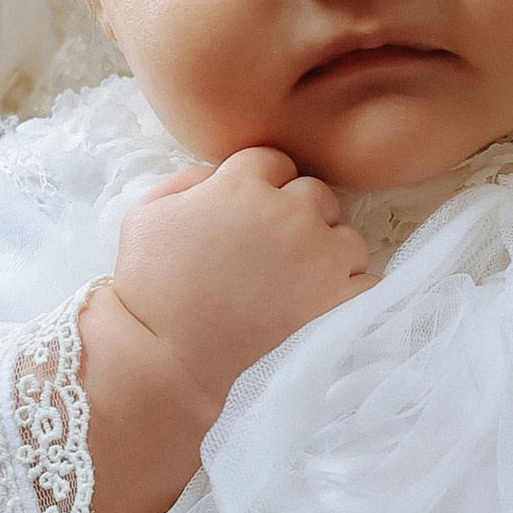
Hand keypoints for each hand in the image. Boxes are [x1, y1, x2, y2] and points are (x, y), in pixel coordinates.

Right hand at [112, 148, 369, 413]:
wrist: (166, 351)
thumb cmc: (147, 283)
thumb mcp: (146, 212)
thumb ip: (188, 178)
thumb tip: (220, 174)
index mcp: (242, 185)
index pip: (273, 160)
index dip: (260, 183)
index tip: (246, 211)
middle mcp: (287, 212)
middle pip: (315, 191)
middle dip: (297, 211)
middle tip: (272, 244)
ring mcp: (316, 255)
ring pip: (347, 233)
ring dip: (328, 247)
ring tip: (299, 272)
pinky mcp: (333, 297)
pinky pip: (366, 278)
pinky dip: (350, 285)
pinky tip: (324, 294)